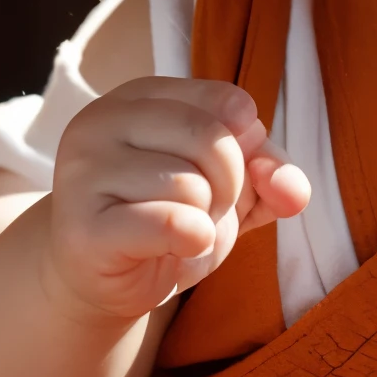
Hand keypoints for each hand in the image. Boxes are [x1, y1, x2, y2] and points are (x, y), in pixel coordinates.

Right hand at [45, 79, 309, 323]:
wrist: (105, 281)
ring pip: (191, 186)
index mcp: (138, 96)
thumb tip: (293, 187)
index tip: (217, 176)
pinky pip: (169, 223)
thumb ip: (268, 173)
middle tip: (196, 211)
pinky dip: (190, 241)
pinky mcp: (83, 227)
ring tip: (173, 232)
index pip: (228, 103)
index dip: (243, 151)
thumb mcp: (230, 185)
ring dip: (202, 220)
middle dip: (226, 188)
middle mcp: (101, 120)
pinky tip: (172, 249)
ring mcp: (83, 172)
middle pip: (211, 140)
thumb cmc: (165, 219)